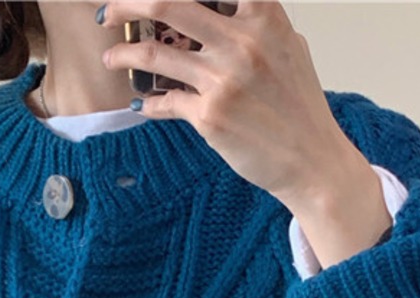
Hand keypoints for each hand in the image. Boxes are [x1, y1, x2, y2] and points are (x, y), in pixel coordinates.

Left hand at [98, 0, 370, 207]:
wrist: (312, 161)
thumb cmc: (300, 107)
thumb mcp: (288, 47)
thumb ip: (258, 22)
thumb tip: (226, 8)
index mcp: (264, 15)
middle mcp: (241, 41)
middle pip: (166, 2)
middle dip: (126, 3)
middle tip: (107, 11)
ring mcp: (223, 79)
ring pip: (155, 55)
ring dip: (124, 54)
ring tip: (111, 57)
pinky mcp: (210, 116)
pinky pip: (164, 103)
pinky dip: (147, 103)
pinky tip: (140, 104)